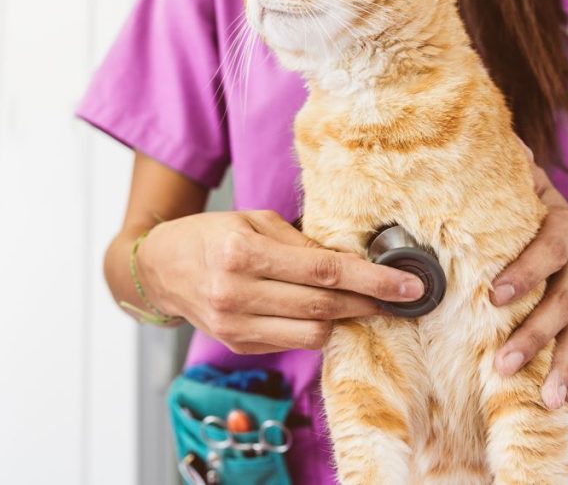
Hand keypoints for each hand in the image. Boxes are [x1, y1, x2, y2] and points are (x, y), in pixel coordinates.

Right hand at [136, 210, 424, 353]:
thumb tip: (354, 262)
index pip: (322, 271)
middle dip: (369, 302)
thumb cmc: (210, 236)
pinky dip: (313, 327)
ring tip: (358, 302)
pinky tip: (321, 311)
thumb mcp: (253, 222)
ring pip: (313, 333)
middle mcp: (236, 293)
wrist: (160, 268)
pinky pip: (293, 342)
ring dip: (343, 318)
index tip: (408, 286)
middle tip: (400, 296)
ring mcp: (235, 325)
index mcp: (241, 253)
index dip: (372, 280)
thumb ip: (301, 243)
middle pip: (323, 305)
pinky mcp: (237, 345)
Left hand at [490, 159, 567, 409]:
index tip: (494, 295)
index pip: (546, 249)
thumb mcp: (532, 185)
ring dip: (553, 362)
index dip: (524, 272)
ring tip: (535, 392)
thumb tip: (486, 137)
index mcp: (562, 228)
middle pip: (563, 300)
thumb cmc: (540, 210)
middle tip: (502, 359)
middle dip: (534, 331)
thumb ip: (511, 169)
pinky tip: (557, 402)